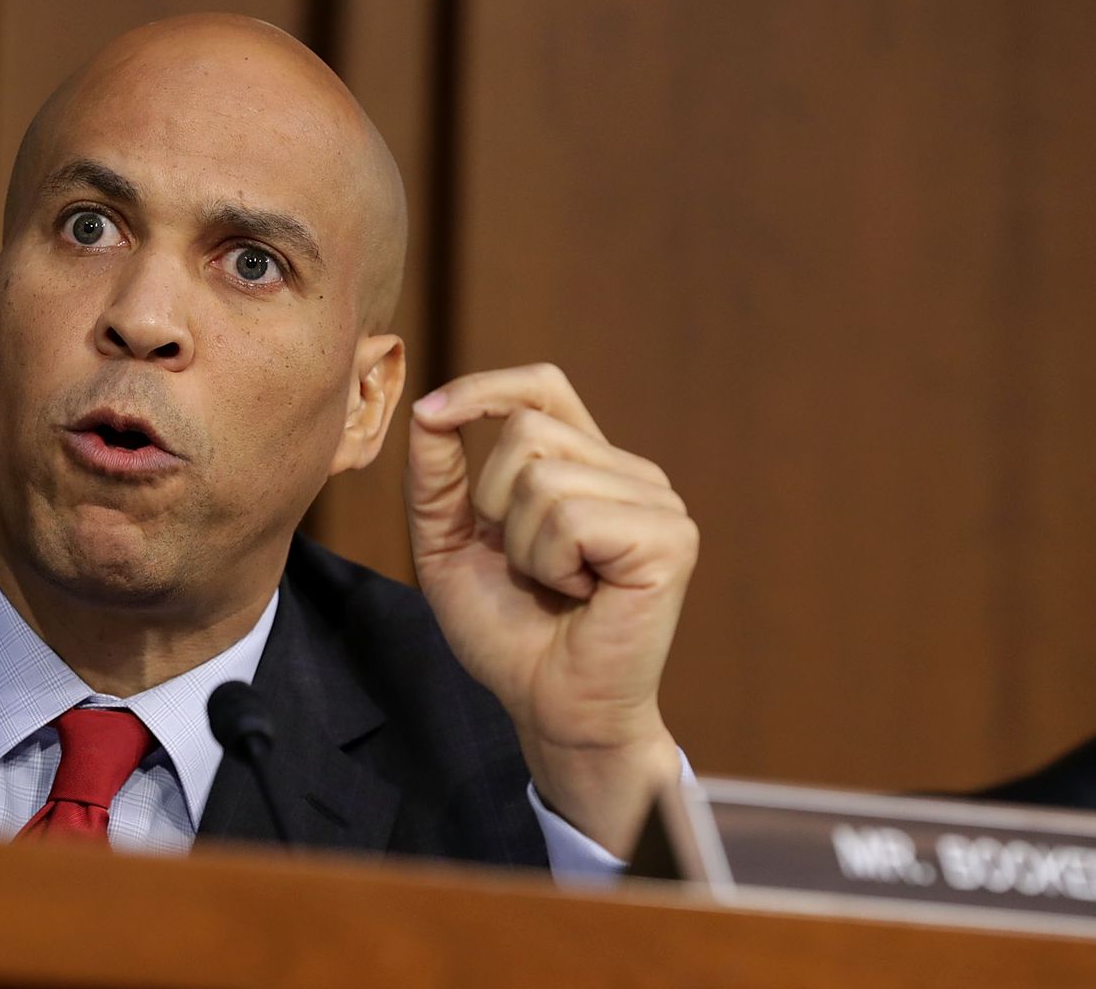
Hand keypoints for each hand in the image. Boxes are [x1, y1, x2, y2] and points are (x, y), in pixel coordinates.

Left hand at [405, 363, 696, 857]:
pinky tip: (583, 595)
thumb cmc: (511, 635)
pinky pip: (571, 517)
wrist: (552, 709)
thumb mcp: (449, 547)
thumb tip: (427, 414)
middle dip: (494, 504)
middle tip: (528, 566)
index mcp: (588, 467)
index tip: (433, 417)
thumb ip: (437, 481)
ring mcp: (657, 502)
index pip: (542, 388)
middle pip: (526, 430)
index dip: (486, 388)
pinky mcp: (668, 538)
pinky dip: (553, 563)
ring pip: (542, 474)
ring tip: (556, 585)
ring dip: (524, 545)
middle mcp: (631, 474)